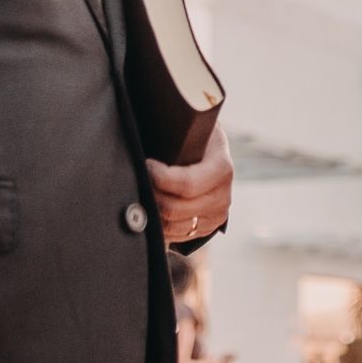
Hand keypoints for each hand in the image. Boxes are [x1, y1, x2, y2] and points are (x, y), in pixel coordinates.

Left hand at [147, 122, 232, 242]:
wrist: (212, 150)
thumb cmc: (196, 134)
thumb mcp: (193, 127)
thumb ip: (176, 131)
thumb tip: (143, 130)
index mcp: (222, 168)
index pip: (187, 184)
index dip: (160, 177)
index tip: (146, 164)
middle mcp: (223, 196)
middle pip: (176, 209)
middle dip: (151, 195)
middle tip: (138, 180)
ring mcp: (217, 215)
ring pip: (173, 227)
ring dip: (152, 213)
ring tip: (141, 194)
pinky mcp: (207, 228)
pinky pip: (176, 236)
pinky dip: (160, 226)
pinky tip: (152, 209)